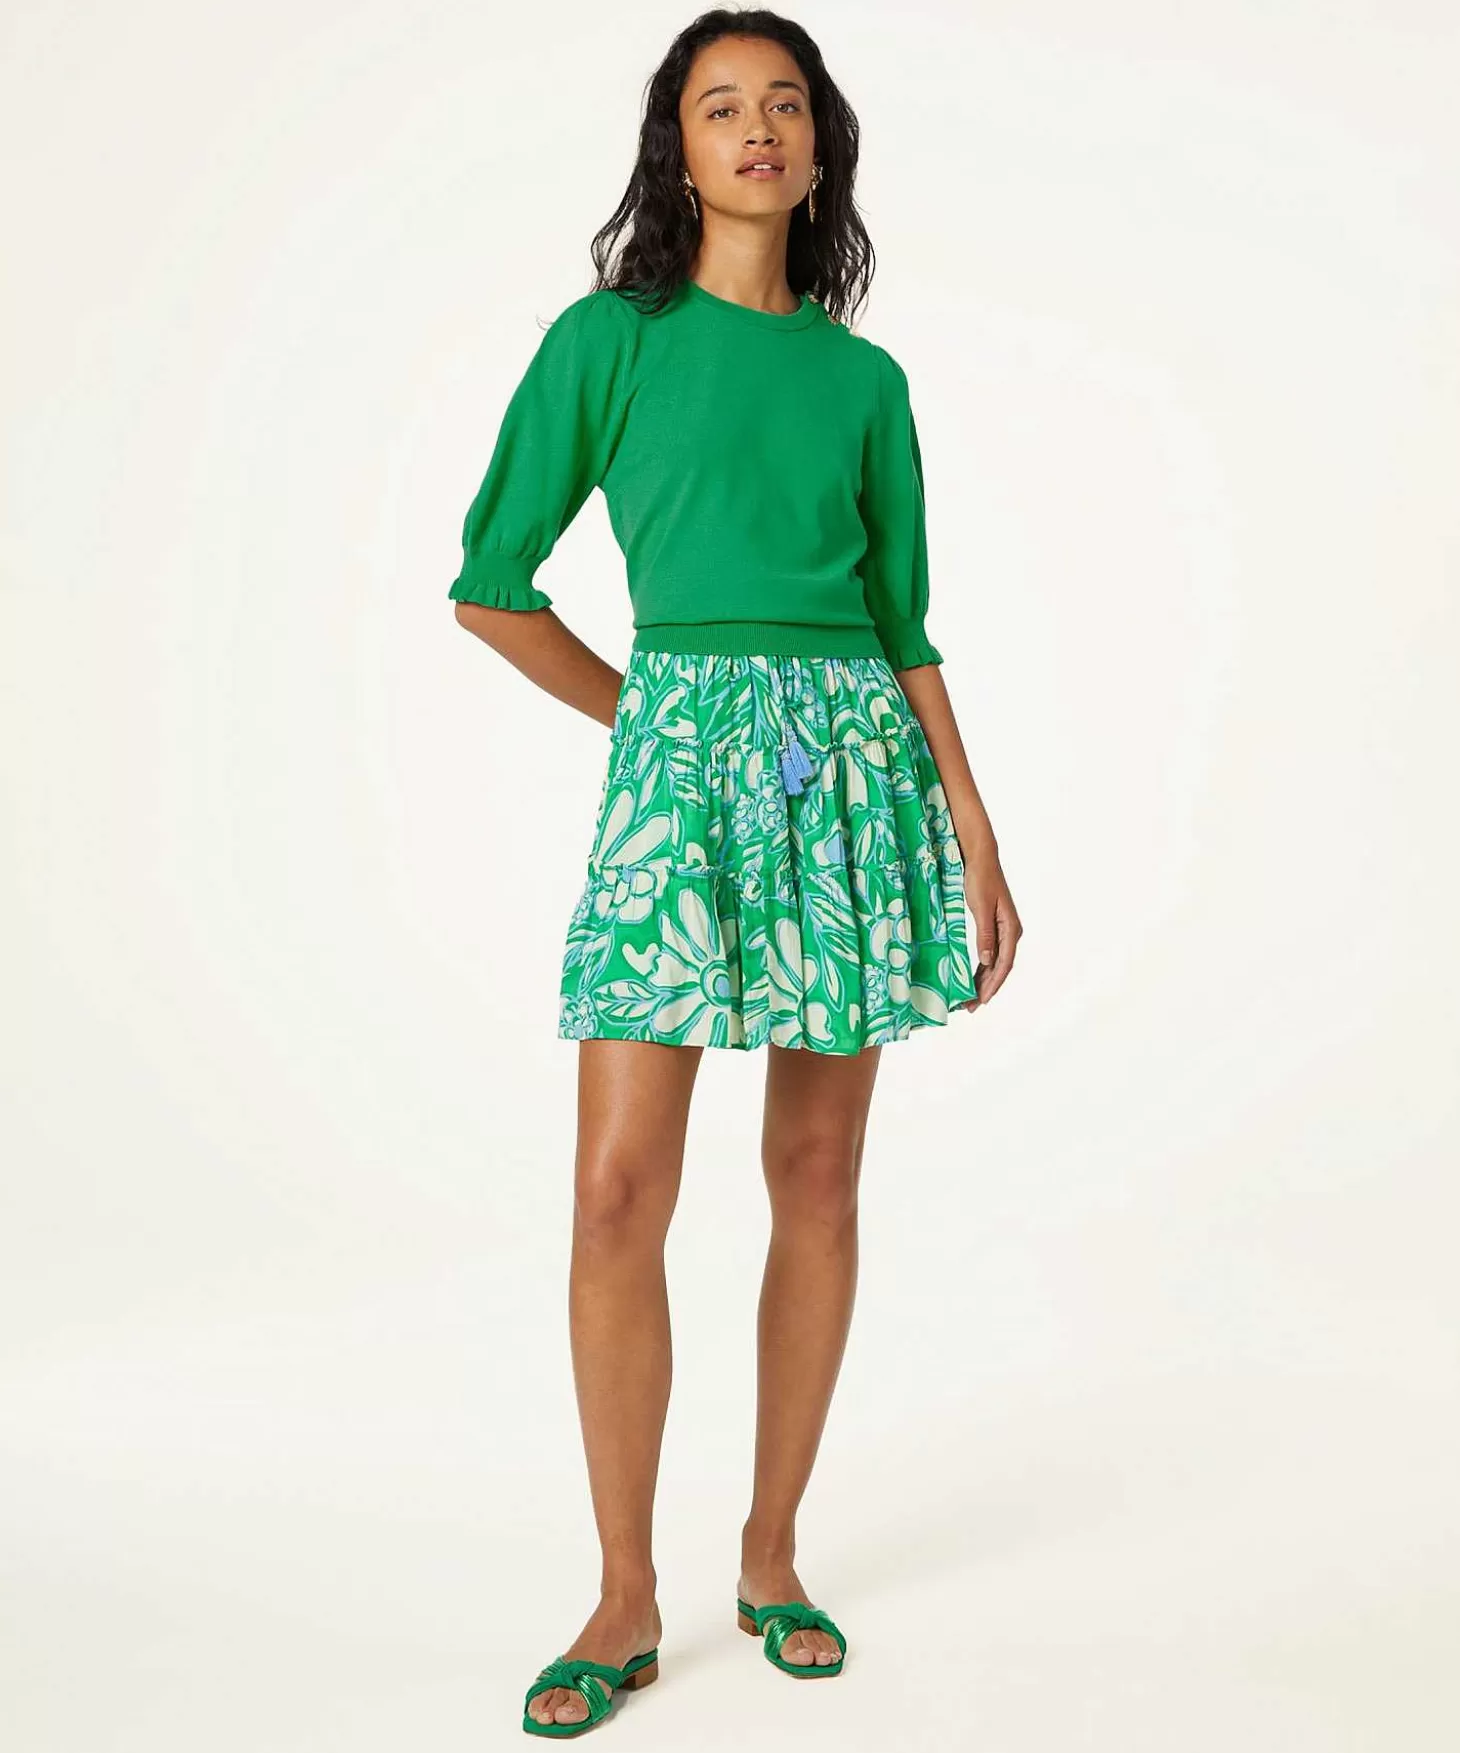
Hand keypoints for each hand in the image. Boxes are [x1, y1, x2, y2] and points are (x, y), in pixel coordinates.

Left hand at [958, 851, 1020, 1008]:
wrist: (981, 859)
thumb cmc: (980, 880)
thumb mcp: (981, 908)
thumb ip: (985, 935)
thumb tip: (987, 961)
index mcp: (1011, 929)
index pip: (1004, 964)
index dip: (993, 984)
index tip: (982, 1000)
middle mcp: (1010, 932)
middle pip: (1000, 967)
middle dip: (987, 989)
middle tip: (971, 1008)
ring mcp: (1003, 930)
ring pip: (995, 963)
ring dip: (984, 981)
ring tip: (970, 999)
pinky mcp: (994, 927)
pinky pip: (990, 953)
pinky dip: (982, 968)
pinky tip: (973, 978)